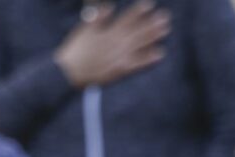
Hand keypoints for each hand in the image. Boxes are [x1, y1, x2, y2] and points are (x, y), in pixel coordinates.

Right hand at [54, 0, 169, 87]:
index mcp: (107, 31)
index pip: (126, 18)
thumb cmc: (75, 50)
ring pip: (139, 44)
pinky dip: (148, 58)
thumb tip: (108, 7)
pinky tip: (160, 53)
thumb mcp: (84, 30)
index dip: (138, 11)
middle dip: (151, 22)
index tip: (149, 5)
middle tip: (165, 17)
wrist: (69, 72)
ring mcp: (119, 56)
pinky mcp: (119, 70)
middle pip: (137, 30)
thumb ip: (97, 18)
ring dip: (153, 37)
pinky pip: (137, 63)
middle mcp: (116, 42)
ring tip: (165, 30)